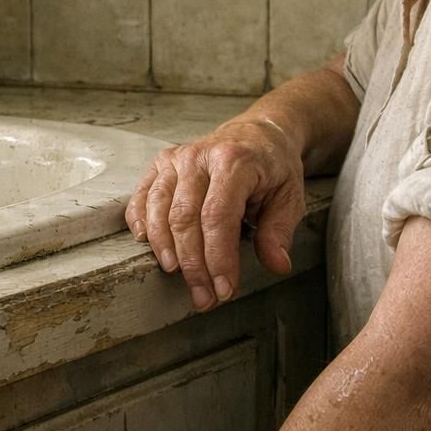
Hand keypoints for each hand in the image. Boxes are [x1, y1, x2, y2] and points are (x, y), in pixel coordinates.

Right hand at [124, 114, 305, 311]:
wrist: (256, 133)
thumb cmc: (272, 167)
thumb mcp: (290, 196)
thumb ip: (280, 230)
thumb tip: (277, 264)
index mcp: (234, 161)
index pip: (218, 216)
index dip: (218, 258)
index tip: (224, 289)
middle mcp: (200, 156)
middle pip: (185, 217)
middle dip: (193, 264)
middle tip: (204, 297)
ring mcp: (176, 158)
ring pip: (159, 208)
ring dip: (164, 248)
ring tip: (177, 276)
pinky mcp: (162, 163)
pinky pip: (142, 194)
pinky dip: (140, 221)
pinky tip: (147, 244)